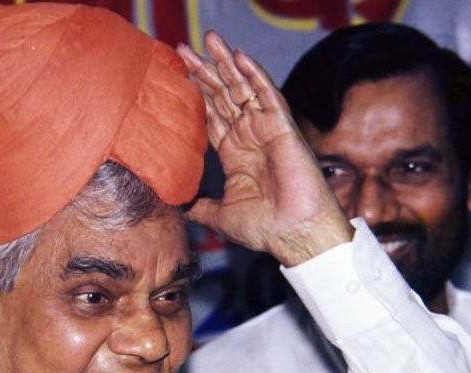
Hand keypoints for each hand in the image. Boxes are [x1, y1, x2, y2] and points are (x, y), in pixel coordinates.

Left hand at [177, 32, 351, 265]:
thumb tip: (177, 206)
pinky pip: (268, 95)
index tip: (176, 76)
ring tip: (209, 39)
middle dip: (205, 71)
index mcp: (235, 154)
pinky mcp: (283, 128)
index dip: (196, 95)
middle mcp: (250, 137)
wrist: (294, 236)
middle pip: (223, 96)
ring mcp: (266, 130)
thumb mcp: (220, 216)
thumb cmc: (265, 229)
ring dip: (226, 63)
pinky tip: (239, 56)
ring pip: (243, 88)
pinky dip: (254, 74)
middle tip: (182, 49)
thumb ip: (199, 206)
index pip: (212, 116)